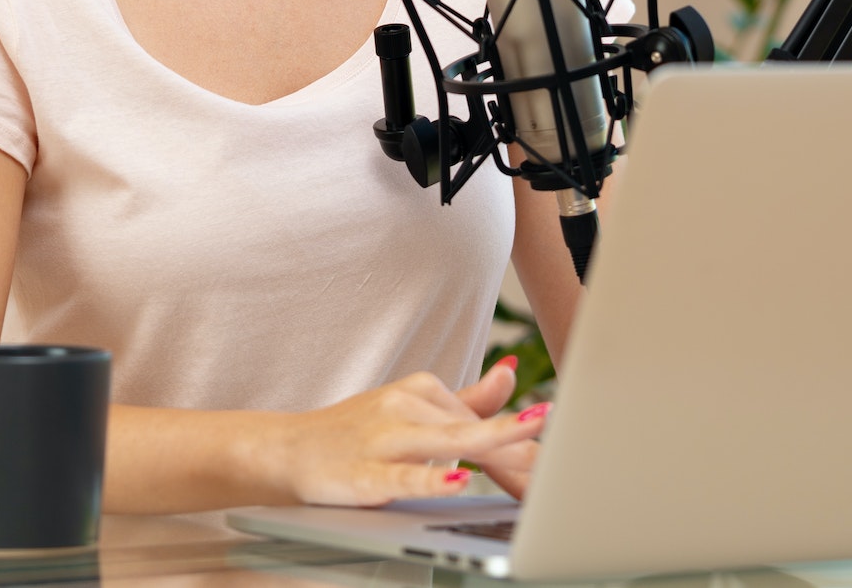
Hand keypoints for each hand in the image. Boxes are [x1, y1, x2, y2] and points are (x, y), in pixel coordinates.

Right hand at [265, 372, 548, 506]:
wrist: (287, 450)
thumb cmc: (356, 433)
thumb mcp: (411, 409)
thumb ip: (467, 398)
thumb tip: (513, 371)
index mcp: (422, 391)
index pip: (483, 418)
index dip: (524, 441)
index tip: (564, 450)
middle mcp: (405, 407)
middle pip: (473, 428)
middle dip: (519, 441)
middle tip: (559, 444)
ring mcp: (382, 439)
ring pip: (444, 442)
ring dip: (488, 445)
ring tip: (526, 437)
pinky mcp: (361, 473)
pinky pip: (401, 475)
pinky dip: (428, 477)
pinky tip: (455, 480)